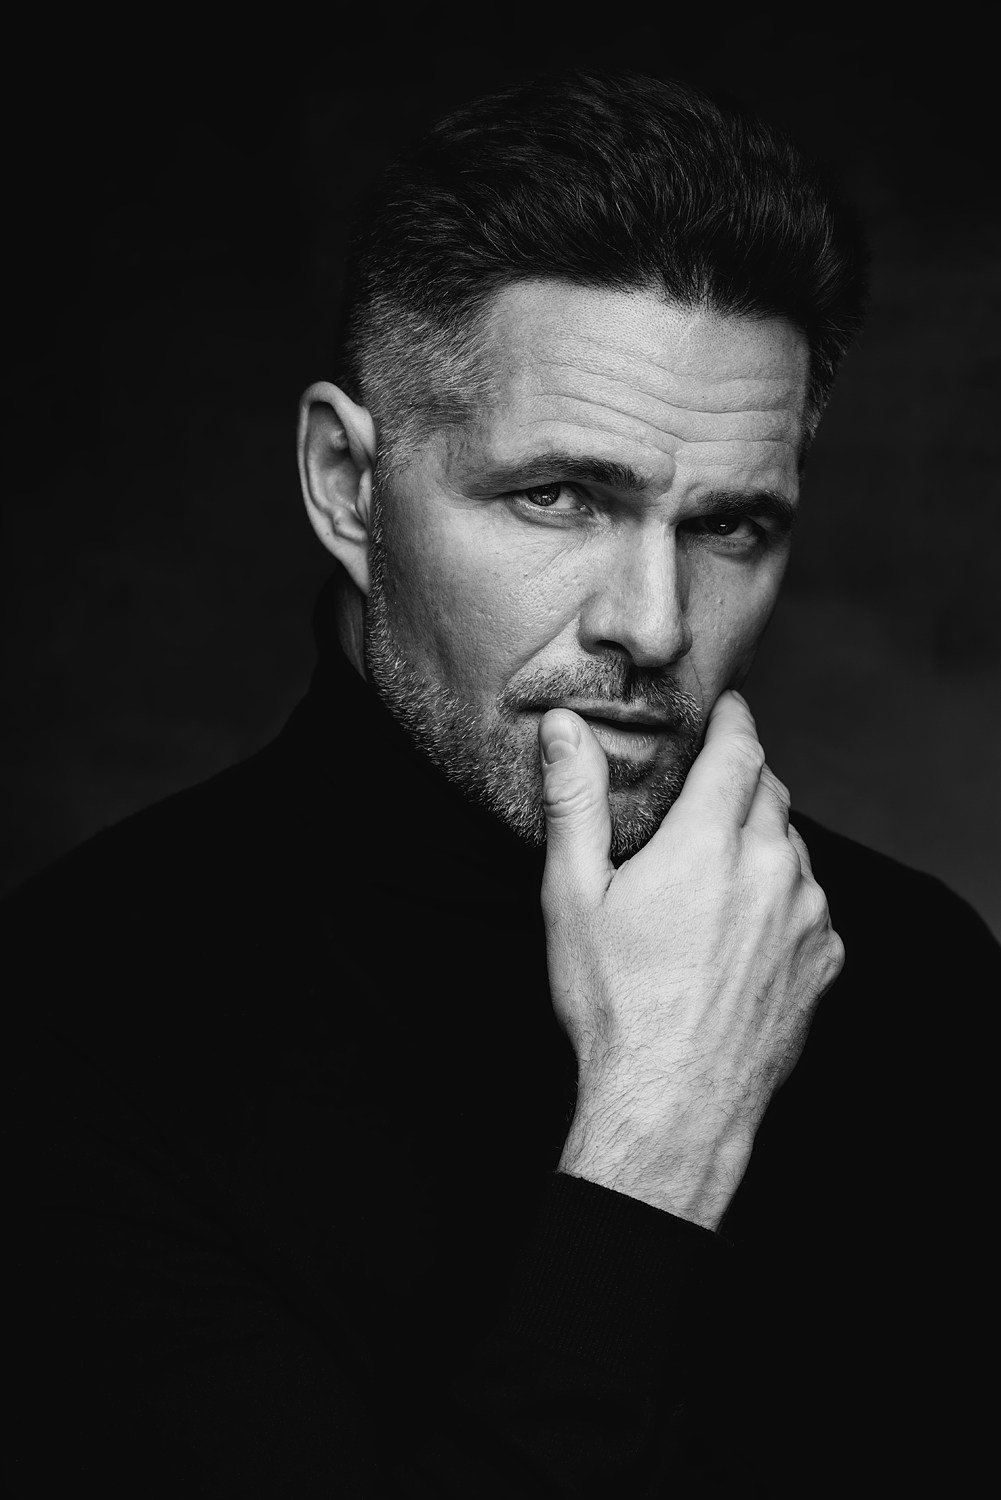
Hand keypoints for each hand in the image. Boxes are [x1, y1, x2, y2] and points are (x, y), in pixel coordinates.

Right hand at [539, 690, 843, 1229]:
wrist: (672, 1106)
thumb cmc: (615, 1005)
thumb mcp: (573, 897)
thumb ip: (574, 801)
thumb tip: (563, 728)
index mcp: (709, 843)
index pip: (740, 750)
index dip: (734, 720)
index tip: (728, 709)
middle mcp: (773, 869)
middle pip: (771, 792)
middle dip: (744, 778)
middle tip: (708, 790)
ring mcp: (807, 917)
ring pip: (795, 847)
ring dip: (764, 839)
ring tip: (719, 868)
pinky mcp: (824, 960)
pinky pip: (811, 903)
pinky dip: (783, 895)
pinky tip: (742, 927)